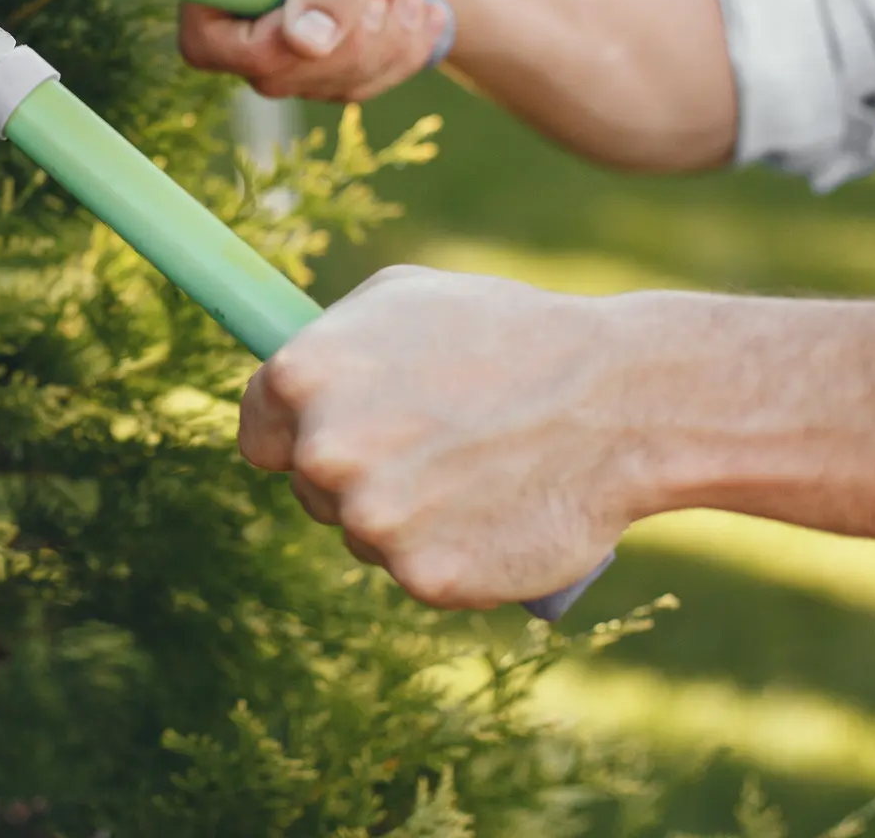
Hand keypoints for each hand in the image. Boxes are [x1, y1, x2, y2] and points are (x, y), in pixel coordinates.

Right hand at [179, 0, 463, 101]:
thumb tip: (307, 44)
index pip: (205, 37)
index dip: (261, 48)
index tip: (324, 23)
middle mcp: (235, 3)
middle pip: (270, 72)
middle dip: (348, 45)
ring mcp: (270, 38)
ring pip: (317, 85)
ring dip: (383, 48)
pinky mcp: (309, 60)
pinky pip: (351, 88)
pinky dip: (397, 57)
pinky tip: (418, 14)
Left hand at [239, 266, 665, 607]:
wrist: (616, 400)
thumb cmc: (508, 334)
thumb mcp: (403, 298)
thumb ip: (331, 341)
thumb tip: (286, 377)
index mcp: (302, 377)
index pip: (258, 433)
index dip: (296, 434)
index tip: (338, 434)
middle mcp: (325, 452)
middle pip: (309, 487)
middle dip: (356, 473)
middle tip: (432, 445)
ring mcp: (372, 520)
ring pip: (364, 534)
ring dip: (404, 517)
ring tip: (474, 471)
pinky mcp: (424, 577)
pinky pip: (418, 572)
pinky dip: (450, 555)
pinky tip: (491, 514)